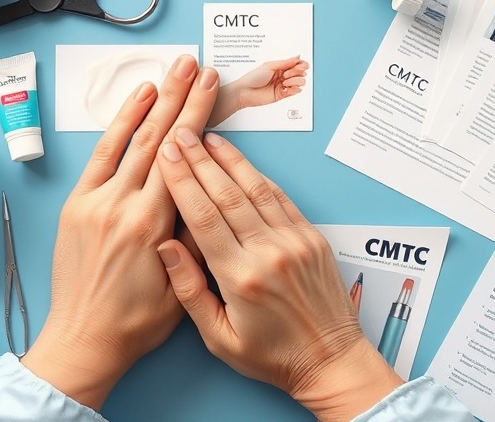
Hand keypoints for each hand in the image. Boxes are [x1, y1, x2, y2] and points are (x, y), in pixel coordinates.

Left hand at [21, 56, 219, 409]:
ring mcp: (95, 202)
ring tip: (171, 70)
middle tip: (198, 65)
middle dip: (181, 97)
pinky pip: (100, 156)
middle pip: (158, 139)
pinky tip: (136, 103)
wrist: (84, 340)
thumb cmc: (135, 324)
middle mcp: (122, 206)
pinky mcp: (76, 205)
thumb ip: (195, 239)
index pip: (182, 158)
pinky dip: (118, 126)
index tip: (212, 89)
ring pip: (129, 140)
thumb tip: (207, 194)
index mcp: (152, 226)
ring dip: (152, 102)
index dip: (199, 118)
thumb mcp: (182, 289)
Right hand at [155, 130, 402, 420]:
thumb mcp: (218, 337)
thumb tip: (164, 246)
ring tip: (208, 137)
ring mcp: (294, 241)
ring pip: (255, 189)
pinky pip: (281, 199)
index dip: (182, 181)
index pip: (203, 217)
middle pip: (226, 194)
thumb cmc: (271, 357)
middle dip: (199, 161)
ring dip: (229, 160)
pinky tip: (242, 162)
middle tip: (180, 134)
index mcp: (241, 278)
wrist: (330, 360)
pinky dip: (259, 177)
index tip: (166, 156)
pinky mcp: (312, 237)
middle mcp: (269, 252)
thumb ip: (189, 290)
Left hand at [208, 57, 307, 126]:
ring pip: (300, 82)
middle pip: (301, 72)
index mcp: (280, 67)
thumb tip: (298, 57)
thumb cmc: (253, 77)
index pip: (297, 64)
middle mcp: (283, 76)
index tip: (299, 64)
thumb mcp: (269, 66)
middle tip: (286, 74)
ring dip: (295, 80)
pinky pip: (295, 91)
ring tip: (285, 82)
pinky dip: (294, 89)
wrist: (245, 91)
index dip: (301, 64)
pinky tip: (286, 88)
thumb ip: (285, 63)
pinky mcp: (282, 95)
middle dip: (297, 72)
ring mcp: (283, 85)